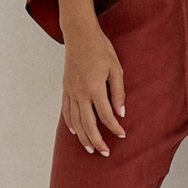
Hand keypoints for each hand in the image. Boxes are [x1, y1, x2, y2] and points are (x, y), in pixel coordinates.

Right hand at [61, 25, 126, 154]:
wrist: (79, 34)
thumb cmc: (100, 49)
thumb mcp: (116, 69)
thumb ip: (118, 93)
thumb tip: (121, 113)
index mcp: (95, 88)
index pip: (106, 115)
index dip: (115, 128)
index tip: (122, 135)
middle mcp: (80, 93)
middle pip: (89, 124)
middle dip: (98, 141)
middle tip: (105, 153)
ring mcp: (71, 91)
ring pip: (76, 121)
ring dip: (83, 137)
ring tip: (90, 148)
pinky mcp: (65, 88)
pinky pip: (66, 111)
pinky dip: (70, 123)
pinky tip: (75, 131)